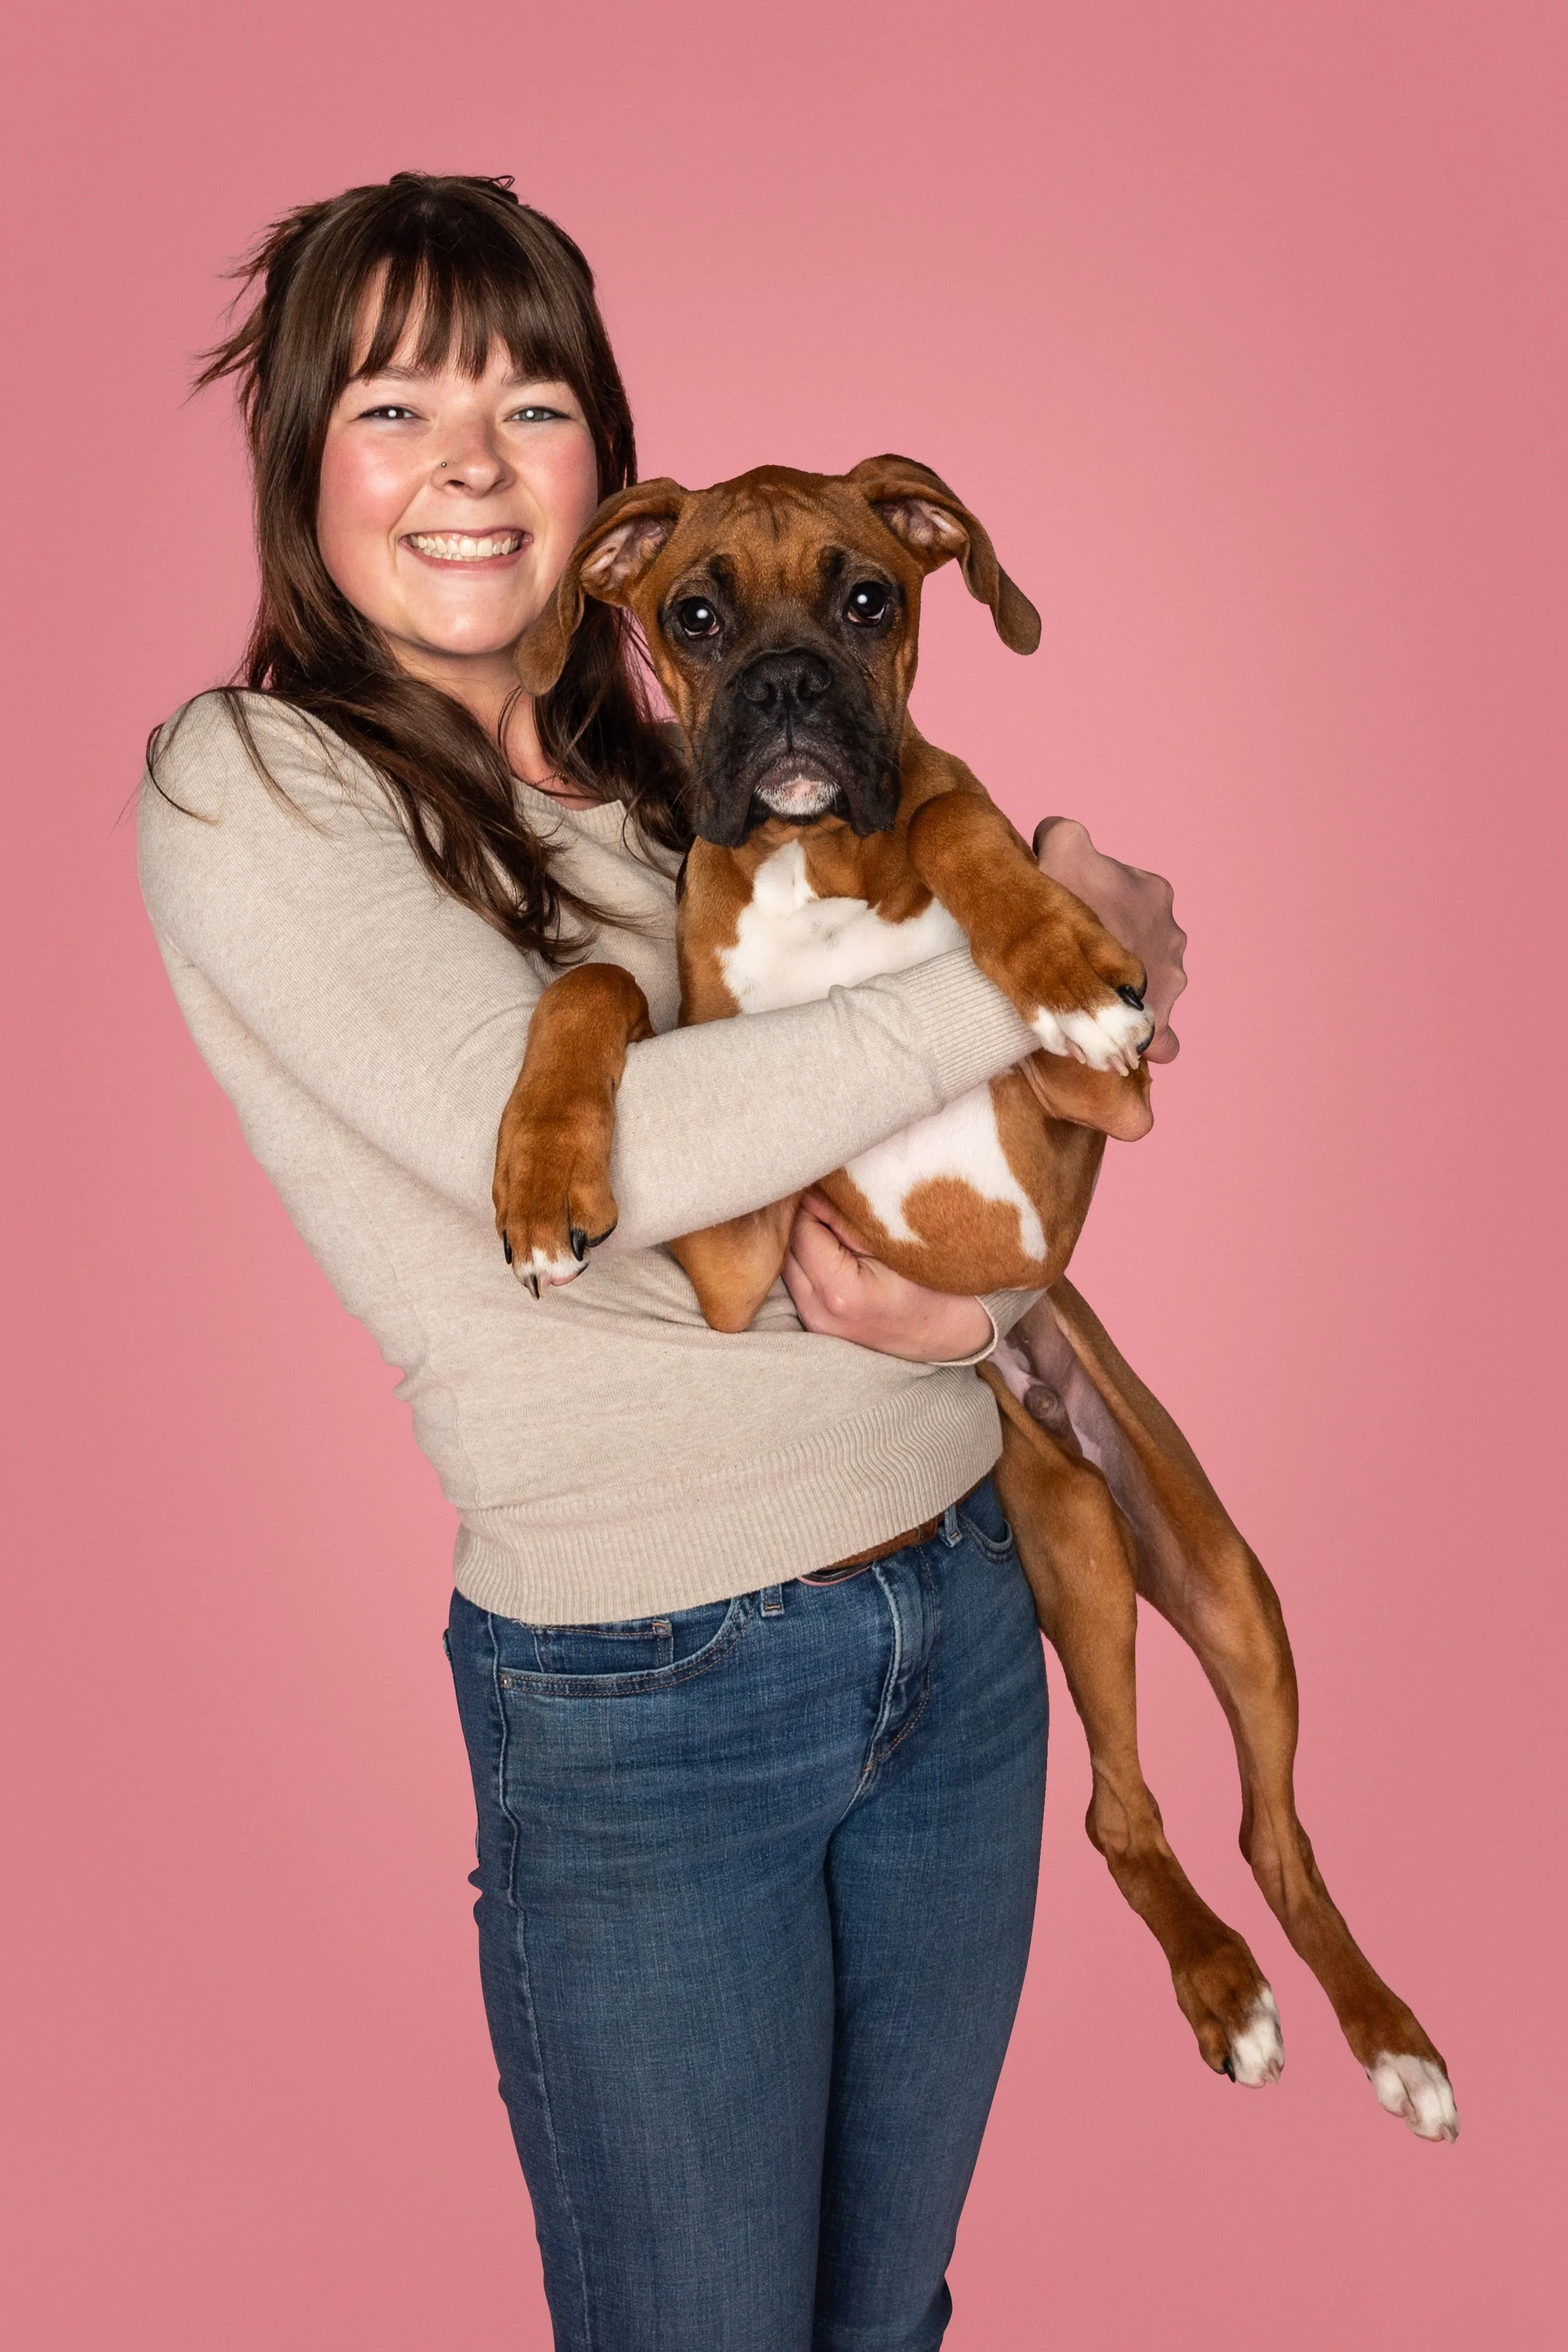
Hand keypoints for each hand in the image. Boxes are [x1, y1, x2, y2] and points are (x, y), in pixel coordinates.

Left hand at [782, 1192, 993, 1362]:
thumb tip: (811, 1191)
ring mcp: (817, 1325)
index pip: (802, 1231)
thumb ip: (847, 1219)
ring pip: (789, 1267)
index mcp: (841, 1292)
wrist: (957, 1332)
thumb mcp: (896, 1243)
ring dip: (802, 1241)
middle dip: (801, 1221)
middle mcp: (820, 1314)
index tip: (825, 1183)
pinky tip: (829, 1247)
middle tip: (826, 1199)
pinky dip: (808, 1261)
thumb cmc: (938, 1284)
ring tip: (830, 1222)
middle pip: (788, 1251)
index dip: (810, 1203)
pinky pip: (800, 1283)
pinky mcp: (819, 1327)